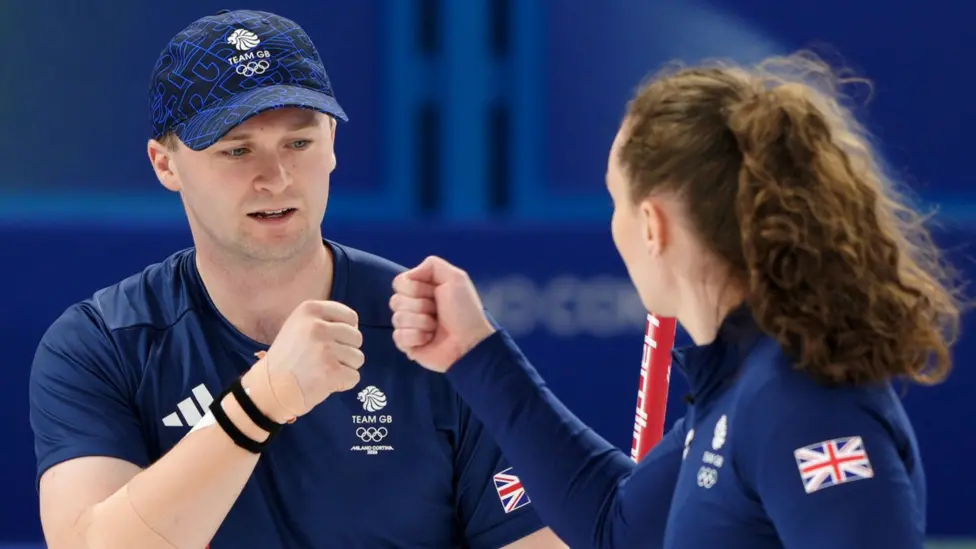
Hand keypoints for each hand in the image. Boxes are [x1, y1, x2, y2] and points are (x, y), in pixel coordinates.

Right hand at [253, 300, 364, 420]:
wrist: (269, 389)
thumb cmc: (287, 359)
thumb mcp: (299, 326)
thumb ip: (324, 321)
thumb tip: (355, 326)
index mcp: (310, 309)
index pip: (351, 317)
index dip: (347, 332)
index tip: (333, 342)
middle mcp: (318, 326)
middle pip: (357, 338)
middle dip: (346, 351)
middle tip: (325, 360)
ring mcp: (325, 348)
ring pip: (358, 358)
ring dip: (345, 368)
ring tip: (323, 371)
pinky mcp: (331, 371)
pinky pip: (354, 377)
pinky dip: (343, 383)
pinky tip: (325, 383)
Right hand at [390, 256, 495, 372]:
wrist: (470, 342)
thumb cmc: (465, 311)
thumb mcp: (455, 278)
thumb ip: (432, 265)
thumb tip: (410, 274)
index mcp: (421, 289)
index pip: (399, 282)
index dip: (415, 288)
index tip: (434, 292)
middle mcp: (412, 306)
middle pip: (395, 300)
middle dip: (420, 306)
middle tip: (437, 312)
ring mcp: (408, 326)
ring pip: (397, 318)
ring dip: (421, 322)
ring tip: (436, 327)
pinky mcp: (406, 344)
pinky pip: (398, 336)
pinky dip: (416, 337)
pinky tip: (429, 339)